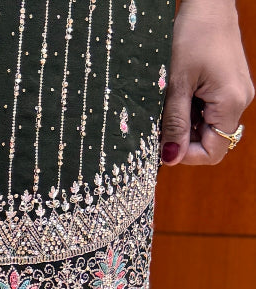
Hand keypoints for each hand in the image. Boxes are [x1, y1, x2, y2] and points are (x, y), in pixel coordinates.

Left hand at [161, 0, 253, 164]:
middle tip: (163, 121)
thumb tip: (171, 158)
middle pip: (211, 141)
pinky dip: (192, 111)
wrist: (209, 3)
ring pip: (208, 127)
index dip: (186, 155)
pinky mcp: (230, 87)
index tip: (163, 145)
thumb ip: (175, 123)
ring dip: (186, 124)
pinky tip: (180, 95)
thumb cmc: (193, 35)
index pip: (212, 152)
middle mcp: (240, 102)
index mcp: (231, 103)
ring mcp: (237, 94)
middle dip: (184, 138)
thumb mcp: (176, 84)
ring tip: (171, 102)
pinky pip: (210, 111)